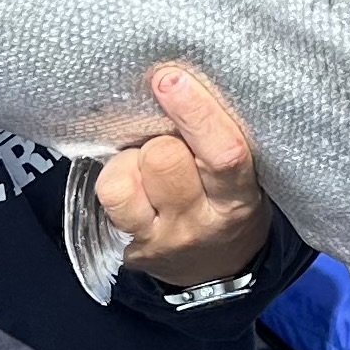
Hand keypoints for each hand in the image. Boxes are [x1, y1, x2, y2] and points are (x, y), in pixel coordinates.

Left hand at [104, 64, 277, 288]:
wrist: (218, 269)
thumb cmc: (228, 202)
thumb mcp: (243, 178)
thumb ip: (218, 140)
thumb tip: (177, 83)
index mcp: (238, 198)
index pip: (223, 154)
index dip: (195, 113)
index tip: (172, 79)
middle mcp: (198, 222)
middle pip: (163, 160)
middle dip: (160, 138)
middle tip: (169, 140)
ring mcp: (159, 238)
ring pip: (121, 182)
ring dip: (129, 161)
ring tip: (144, 163)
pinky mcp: (128, 248)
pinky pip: (107, 198)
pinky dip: (115, 177)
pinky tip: (130, 181)